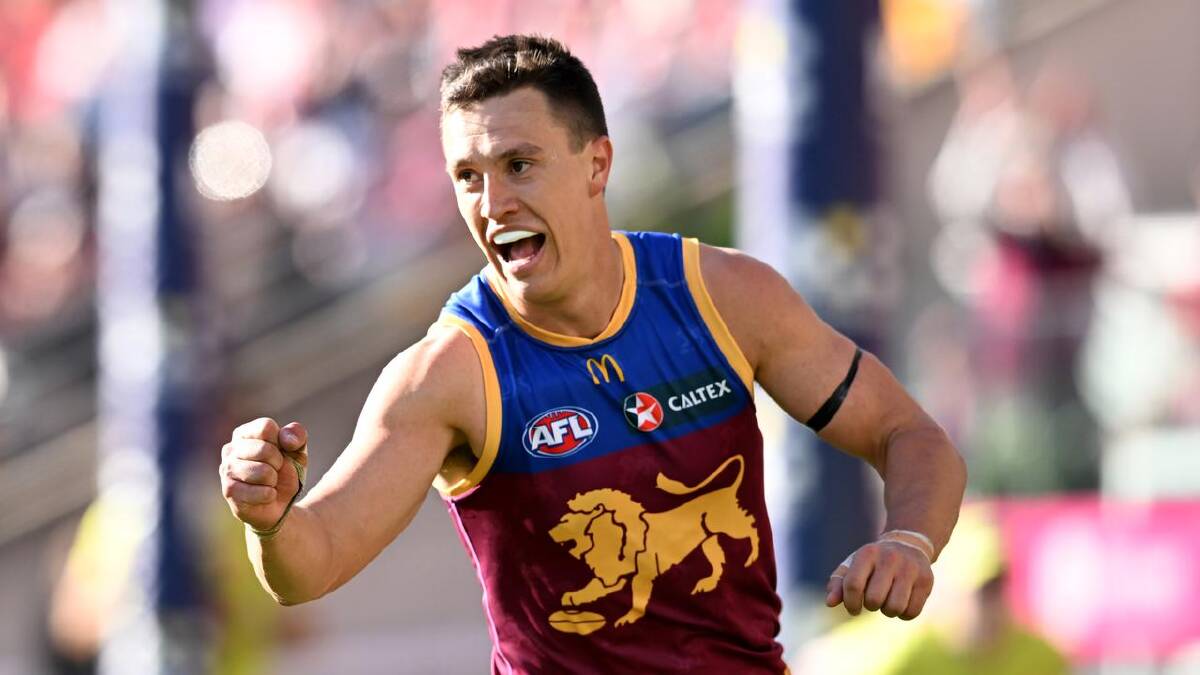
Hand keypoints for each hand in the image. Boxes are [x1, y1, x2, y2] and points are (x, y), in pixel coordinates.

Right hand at [220, 417, 307, 532]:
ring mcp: (226, 470)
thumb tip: (287, 440)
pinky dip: (271, 495)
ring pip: (263, 471)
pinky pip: (262, 492)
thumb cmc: (285, 472)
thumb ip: (297, 436)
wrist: (279, 504)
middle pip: (264, 449)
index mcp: (244, 433)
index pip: (266, 427)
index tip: (280, 451)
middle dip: (279, 463)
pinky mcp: (229, 491)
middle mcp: (230, 449)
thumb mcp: (298, 450)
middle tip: (275, 470)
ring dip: (274, 480)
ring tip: (269, 482)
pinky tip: (265, 495)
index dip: (281, 442)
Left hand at [825, 540, 933, 619]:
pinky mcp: (926, 580)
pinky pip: (912, 612)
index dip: (851, 603)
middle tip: (874, 600)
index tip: (854, 608)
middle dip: (871, 606)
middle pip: (874, 600)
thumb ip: (839, 584)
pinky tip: (902, 603)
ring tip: (888, 601)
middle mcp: (890, 558)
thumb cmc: (873, 562)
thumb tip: (830, 603)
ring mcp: (910, 569)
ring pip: (894, 608)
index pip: (853, 585)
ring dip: (888, 611)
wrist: (908, 545)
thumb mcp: (854, 566)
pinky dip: (904, 614)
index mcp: (867, 553)